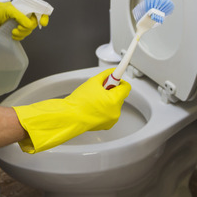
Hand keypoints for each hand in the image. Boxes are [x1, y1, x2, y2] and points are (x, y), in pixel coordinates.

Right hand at [12, 69, 130, 152]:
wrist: (70, 117)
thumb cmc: (79, 101)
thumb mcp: (93, 82)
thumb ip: (105, 75)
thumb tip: (113, 71)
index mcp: (114, 100)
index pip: (126, 87)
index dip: (119, 81)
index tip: (114, 79)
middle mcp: (116, 111)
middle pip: (120, 95)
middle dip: (111, 90)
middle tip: (99, 88)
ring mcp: (112, 120)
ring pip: (114, 104)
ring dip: (108, 100)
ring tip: (94, 99)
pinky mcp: (107, 125)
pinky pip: (110, 113)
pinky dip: (104, 109)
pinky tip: (93, 107)